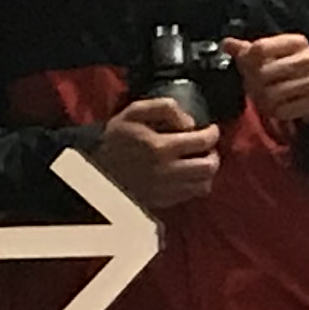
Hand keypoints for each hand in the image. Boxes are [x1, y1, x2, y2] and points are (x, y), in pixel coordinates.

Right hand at [96, 95, 221, 209]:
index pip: (203, 142)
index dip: (213, 133)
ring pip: (203, 185)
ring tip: (198, 161)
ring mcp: (165, 190)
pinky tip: (186, 173)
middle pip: (209, 168)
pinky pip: (190, 196)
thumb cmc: (116, 137)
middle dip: (213, 154)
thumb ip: (165, 108)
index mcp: (160, 147)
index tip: (210, 129)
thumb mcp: (135, 111)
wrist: (95, 167)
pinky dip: (195, 184)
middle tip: (206, 147)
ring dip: (206, 172)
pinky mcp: (161, 202)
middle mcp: (166, 172)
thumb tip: (190, 123)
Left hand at [229, 33, 308, 127]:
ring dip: (264, 101)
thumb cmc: (291, 73)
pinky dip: (276, 113)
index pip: (259, 48)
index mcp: (297, 42)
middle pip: (263, 72)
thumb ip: (248, 50)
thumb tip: (226, 43)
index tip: (247, 69)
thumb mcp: (273, 57)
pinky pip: (283, 110)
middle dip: (254, 84)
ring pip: (272, 94)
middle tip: (255, 89)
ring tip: (266, 100)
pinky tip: (278, 109)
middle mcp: (308, 59)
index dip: (246, 61)